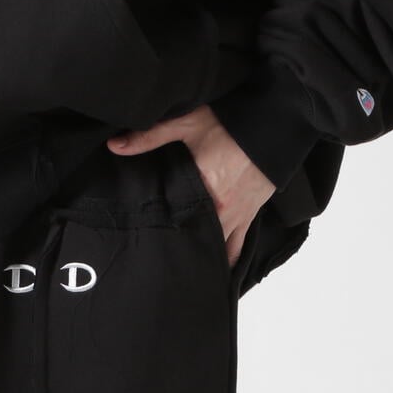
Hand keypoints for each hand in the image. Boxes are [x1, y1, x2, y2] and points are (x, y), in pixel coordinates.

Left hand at [106, 106, 274, 265]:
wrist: (278, 121)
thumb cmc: (232, 122)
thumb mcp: (188, 123)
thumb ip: (150, 136)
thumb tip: (115, 146)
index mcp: (202, 189)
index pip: (171, 219)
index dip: (154, 228)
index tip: (140, 237)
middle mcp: (220, 209)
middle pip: (191, 238)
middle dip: (174, 246)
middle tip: (154, 258)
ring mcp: (236, 216)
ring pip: (213, 248)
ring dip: (198, 255)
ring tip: (179, 269)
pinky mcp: (249, 217)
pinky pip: (236, 249)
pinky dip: (225, 260)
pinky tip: (211, 271)